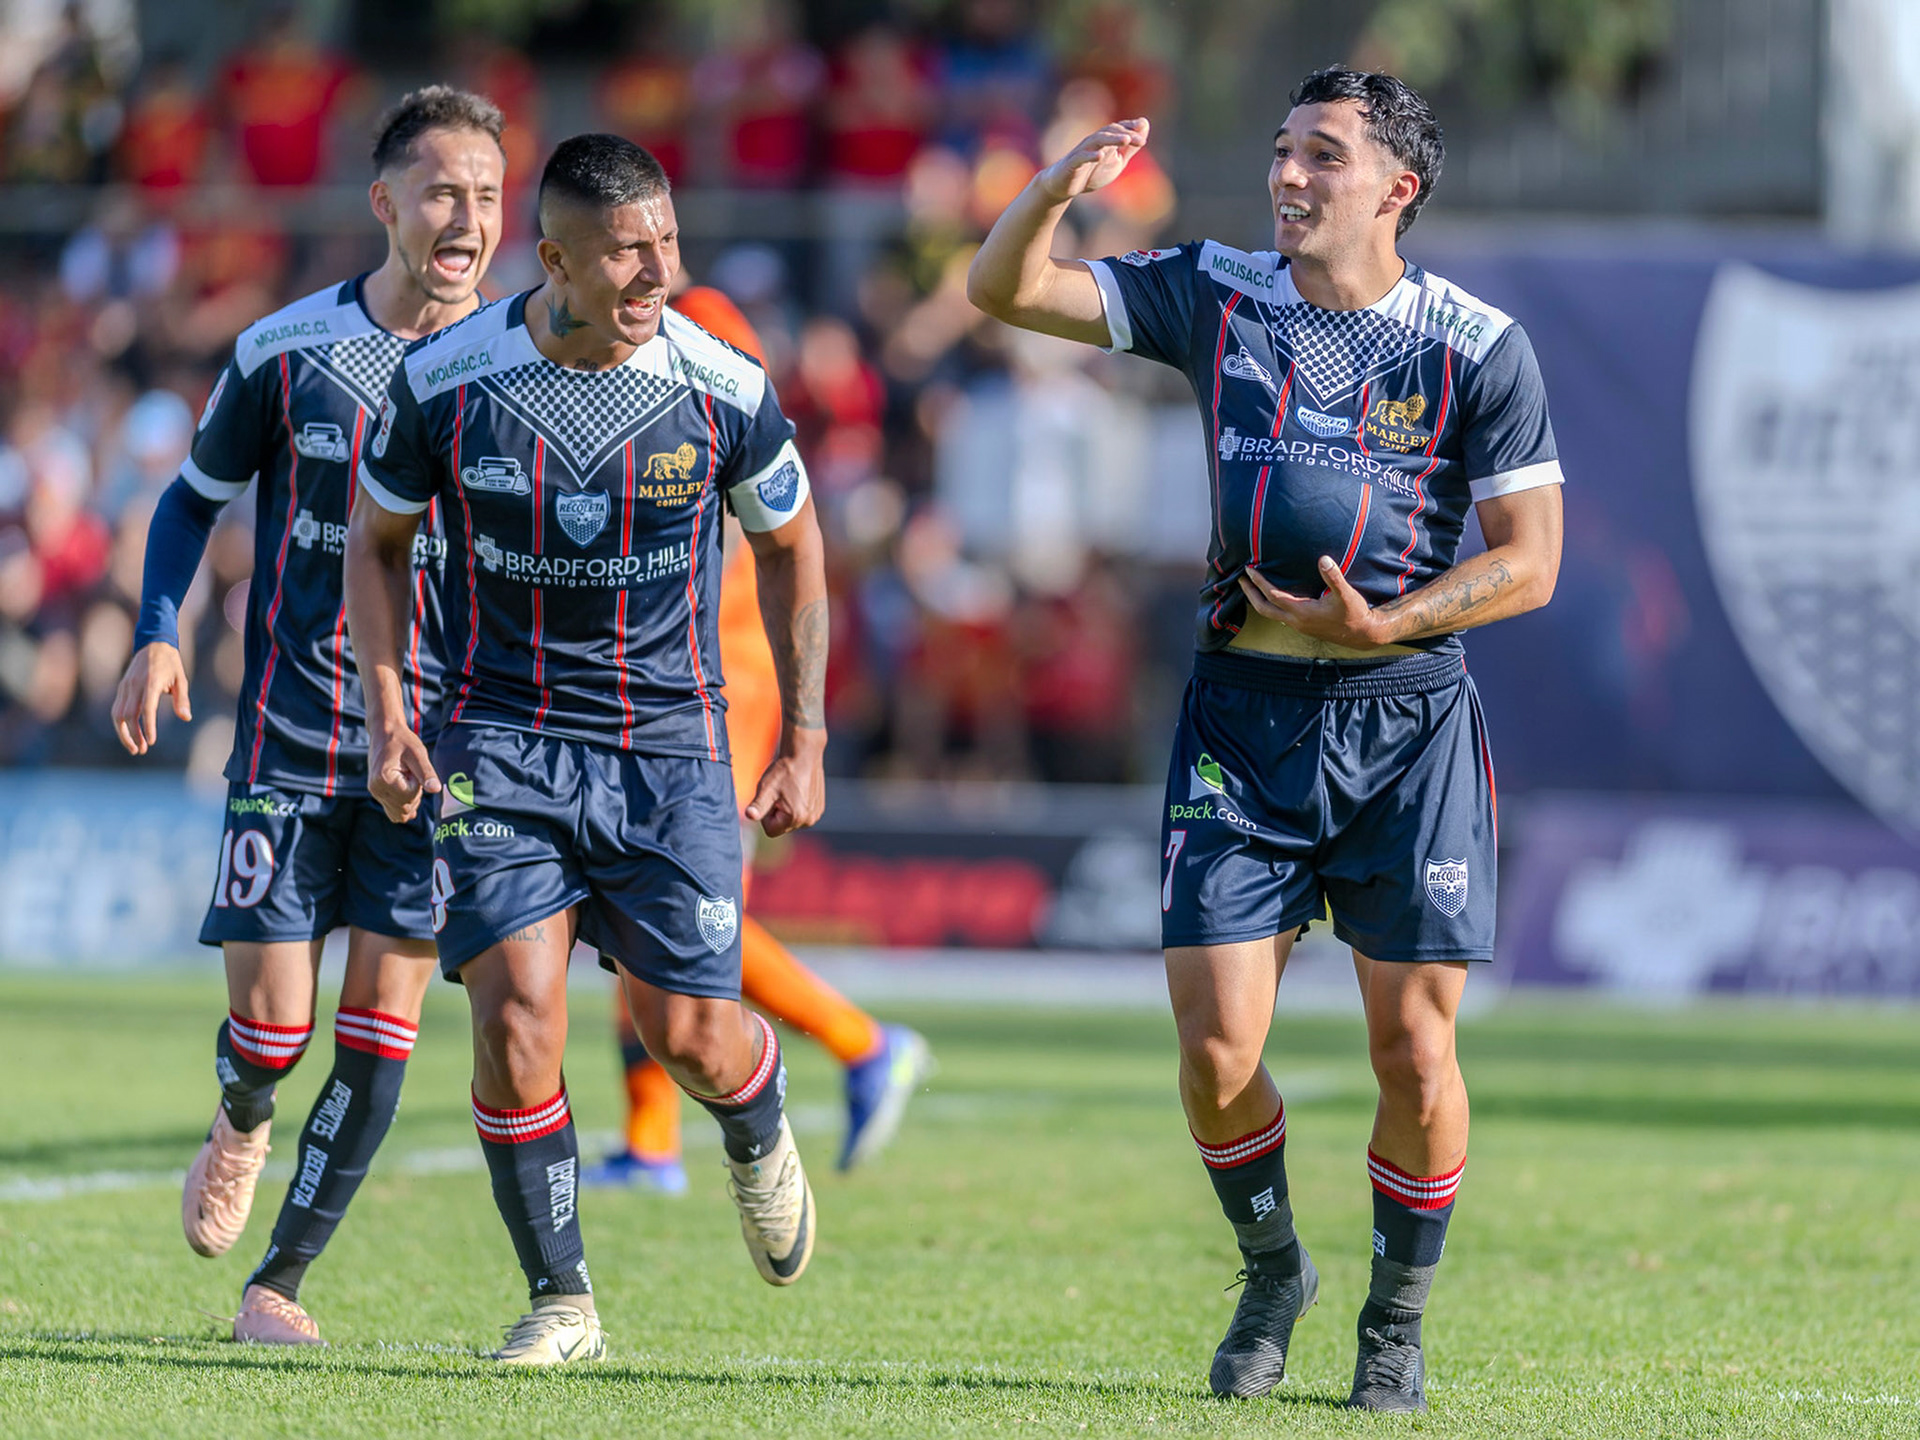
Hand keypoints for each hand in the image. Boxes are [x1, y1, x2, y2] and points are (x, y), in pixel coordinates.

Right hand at [111, 641, 190, 755]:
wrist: (153, 644)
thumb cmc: (171, 663)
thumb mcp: (182, 679)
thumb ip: (182, 699)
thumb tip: (186, 718)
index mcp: (151, 682)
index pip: (147, 708)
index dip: (148, 727)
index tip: (152, 742)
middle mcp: (135, 685)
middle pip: (128, 715)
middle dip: (133, 735)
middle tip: (142, 750)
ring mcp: (125, 686)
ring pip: (117, 714)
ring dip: (124, 733)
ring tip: (135, 747)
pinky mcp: (121, 688)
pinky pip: (116, 709)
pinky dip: (120, 724)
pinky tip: (129, 735)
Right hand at [367, 721, 439, 822]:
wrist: (385, 733)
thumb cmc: (402, 740)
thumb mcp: (418, 754)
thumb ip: (427, 773)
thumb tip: (436, 790)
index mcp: (384, 779)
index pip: (411, 795)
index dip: (417, 782)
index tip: (411, 767)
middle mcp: (376, 790)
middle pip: (405, 808)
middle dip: (414, 793)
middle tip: (410, 773)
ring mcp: (376, 793)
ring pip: (400, 813)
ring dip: (410, 799)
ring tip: (406, 777)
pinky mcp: (378, 794)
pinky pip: (393, 811)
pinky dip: (404, 804)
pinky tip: (408, 790)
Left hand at [744, 731, 826, 837]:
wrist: (804, 755)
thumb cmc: (784, 771)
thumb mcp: (766, 788)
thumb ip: (758, 806)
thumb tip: (749, 816)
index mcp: (795, 818)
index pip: (771, 830)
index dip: (766, 815)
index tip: (771, 798)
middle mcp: (808, 820)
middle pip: (782, 827)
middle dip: (777, 813)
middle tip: (780, 793)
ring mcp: (815, 815)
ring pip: (791, 821)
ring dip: (787, 809)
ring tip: (789, 790)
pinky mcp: (819, 809)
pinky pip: (801, 814)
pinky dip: (797, 805)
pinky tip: (797, 790)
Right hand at [1034, 118, 1149, 202]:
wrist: (1064, 186)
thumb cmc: (1091, 173)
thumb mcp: (1116, 163)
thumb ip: (1129, 148)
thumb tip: (1144, 128)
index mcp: (1105, 142)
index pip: (1118, 128)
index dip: (1130, 126)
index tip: (1143, 127)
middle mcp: (1093, 142)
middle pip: (1109, 132)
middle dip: (1125, 134)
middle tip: (1140, 139)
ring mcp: (1082, 151)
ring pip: (1097, 140)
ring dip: (1112, 139)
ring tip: (1125, 140)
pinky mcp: (1072, 163)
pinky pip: (1081, 157)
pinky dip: (1090, 155)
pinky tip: (1100, 156)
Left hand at [1238, 558, 1400, 649]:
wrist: (1363, 634)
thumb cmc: (1355, 613)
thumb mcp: (1346, 594)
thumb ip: (1333, 577)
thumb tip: (1323, 559)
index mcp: (1302, 612)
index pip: (1273, 595)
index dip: (1259, 582)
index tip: (1249, 569)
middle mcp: (1296, 621)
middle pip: (1264, 608)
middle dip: (1250, 594)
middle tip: (1240, 580)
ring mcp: (1299, 625)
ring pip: (1271, 614)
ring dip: (1259, 600)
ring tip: (1252, 587)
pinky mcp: (1304, 626)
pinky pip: (1280, 615)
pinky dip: (1271, 605)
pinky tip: (1274, 596)